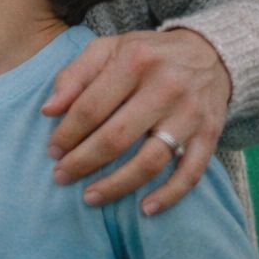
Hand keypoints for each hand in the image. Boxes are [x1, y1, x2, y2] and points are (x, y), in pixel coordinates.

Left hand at [42, 28, 231, 214]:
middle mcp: (165, 87)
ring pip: (150, 160)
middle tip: (61, 177)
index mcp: (134, 61)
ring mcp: (190, 114)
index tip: (52, 151)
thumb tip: (48, 110)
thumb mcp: (107, 49)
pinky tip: (145, 208)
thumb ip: (74, 75)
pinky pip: (190, 173)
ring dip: (118, 185)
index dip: (67, 133)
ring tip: (91, 197)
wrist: (210, 54)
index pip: (91, 106)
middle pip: (117, 137)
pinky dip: (169, 195)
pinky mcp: (210, 135)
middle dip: (84, 162)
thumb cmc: (146, 54)